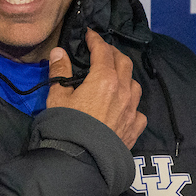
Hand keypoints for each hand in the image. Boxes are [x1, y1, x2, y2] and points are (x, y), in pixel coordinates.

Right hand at [46, 30, 146, 148]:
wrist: (81, 160)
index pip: (103, 51)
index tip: (90, 35)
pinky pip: (138, 111)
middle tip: (102, 51)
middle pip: (124, 62)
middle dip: (113, 53)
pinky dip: (132, 104)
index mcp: (104, 79)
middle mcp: (123, 90)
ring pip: (135, 84)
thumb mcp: (57, 97)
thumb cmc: (66, 126)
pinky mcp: (134, 128)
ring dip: (125, 76)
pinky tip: (126, 107)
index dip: (96, 40)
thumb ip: (60, 72)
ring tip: (116, 77)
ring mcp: (132, 110)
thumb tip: (59, 52)